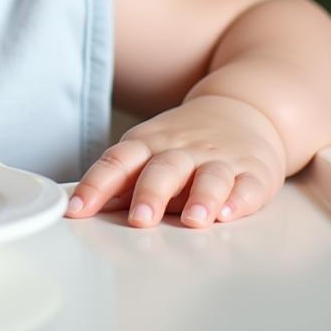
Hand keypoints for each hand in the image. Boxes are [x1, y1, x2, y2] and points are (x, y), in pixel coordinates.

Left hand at [65, 95, 286, 227]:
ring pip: (208, 177)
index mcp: (147, 144)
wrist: (240, 110)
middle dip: (149, 194)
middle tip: (139, 219)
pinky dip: (239, 200)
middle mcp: (180, 150)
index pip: (116, 162)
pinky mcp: (252, 173)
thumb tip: (85, 206)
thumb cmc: (182, 141)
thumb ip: (121, 179)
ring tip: (191, 220)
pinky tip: (230, 213)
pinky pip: (246, 186)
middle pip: (162, 170)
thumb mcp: (147, 150)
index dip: (95, 185)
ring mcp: (218, 160)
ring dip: (200, 198)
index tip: (78, 209)